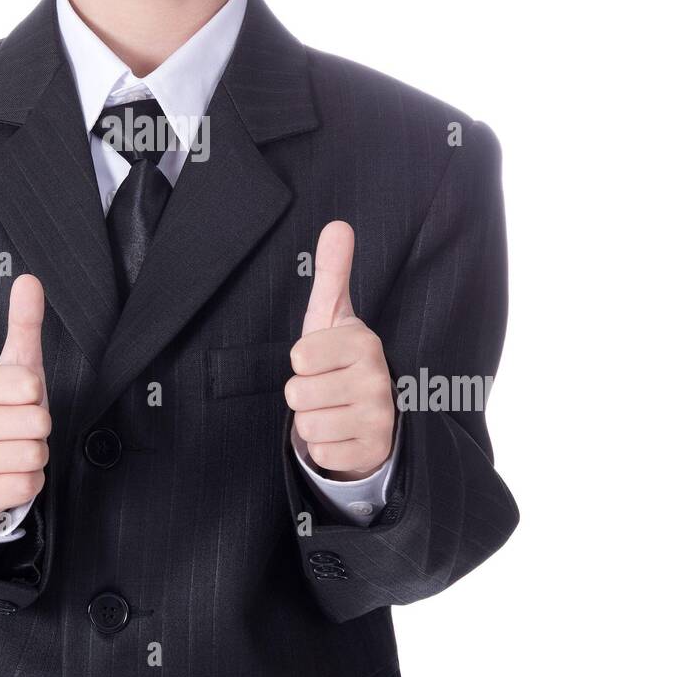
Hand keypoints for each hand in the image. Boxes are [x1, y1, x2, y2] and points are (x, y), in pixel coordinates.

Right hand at [0, 273, 51, 533]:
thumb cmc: (6, 405)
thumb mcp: (16, 363)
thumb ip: (24, 321)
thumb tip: (30, 278)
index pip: (31, 386)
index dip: (36, 393)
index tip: (20, 397)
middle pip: (39, 422)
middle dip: (39, 426)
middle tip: (21, 425)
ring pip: (36, 454)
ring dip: (37, 453)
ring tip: (18, 446)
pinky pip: (29, 485)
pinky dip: (30, 480)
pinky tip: (12, 471)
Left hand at [286, 220, 395, 480]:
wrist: (369, 414)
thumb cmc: (338, 359)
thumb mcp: (332, 315)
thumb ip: (333, 271)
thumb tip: (338, 224)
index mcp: (364, 343)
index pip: (300, 356)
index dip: (300, 361)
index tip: (319, 359)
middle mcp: (377, 379)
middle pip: (297, 393)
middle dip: (302, 393)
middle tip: (323, 387)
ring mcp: (379, 418)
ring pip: (307, 425)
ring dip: (311, 420)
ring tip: (331, 409)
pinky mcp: (373, 451)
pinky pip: (320, 452)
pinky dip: (323, 446)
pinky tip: (340, 432)